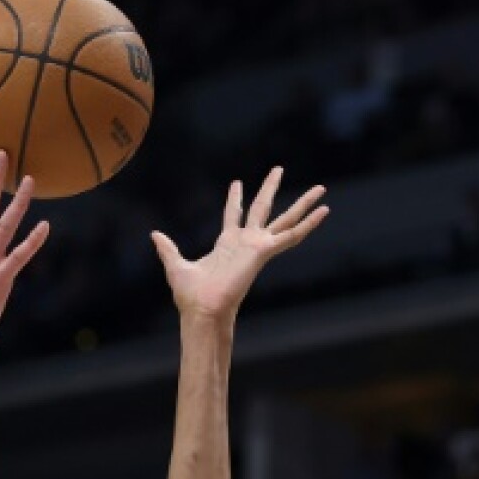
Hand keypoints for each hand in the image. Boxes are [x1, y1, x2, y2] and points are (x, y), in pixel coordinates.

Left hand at [152, 167, 327, 324]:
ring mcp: (258, 247)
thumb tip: (154, 235)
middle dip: (269, 188)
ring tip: (320, 188)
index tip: (237, 183)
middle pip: (263, 209)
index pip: (233, 215)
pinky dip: (309, 224)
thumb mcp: (175, 265)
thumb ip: (167, 249)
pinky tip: (324, 211)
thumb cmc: (191, 296)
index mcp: (227, 244)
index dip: (235, 199)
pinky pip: (292, 235)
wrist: (202, 310)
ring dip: (303, 204)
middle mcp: (245, 243)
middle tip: (278, 168)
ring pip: (286, 219)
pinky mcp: (265, 252)